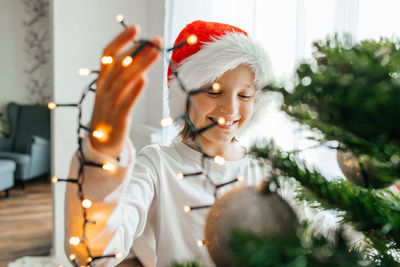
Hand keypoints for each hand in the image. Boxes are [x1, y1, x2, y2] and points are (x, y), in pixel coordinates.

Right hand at [89, 25, 161, 157]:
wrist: (100, 143)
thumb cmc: (111, 113)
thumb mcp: (115, 91)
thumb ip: (125, 73)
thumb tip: (142, 54)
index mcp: (102, 81)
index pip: (108, 55)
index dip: (121, 40)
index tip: (136, 28)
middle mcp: (103, 90)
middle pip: (119, 66)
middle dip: (138, 50)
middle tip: (156, 40)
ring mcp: (109, 105)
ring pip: (123, 82)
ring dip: (140, 66)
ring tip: (155, 54)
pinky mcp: (117, 120)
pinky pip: (125, 104)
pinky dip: (134, 92)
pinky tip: (144, 80)